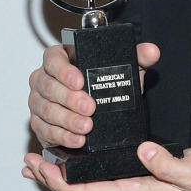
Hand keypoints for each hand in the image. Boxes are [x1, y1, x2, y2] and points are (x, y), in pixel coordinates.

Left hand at [22, 143, 190, 190]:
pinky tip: (63, 168)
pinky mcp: (127, 190)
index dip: (58, 181)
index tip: (40, 166)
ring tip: (35, 166)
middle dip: (48, 180)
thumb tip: (143, 150)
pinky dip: (71, 179)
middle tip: (28, 162)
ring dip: (56, 181)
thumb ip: (167, 163)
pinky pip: (91, 188)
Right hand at [28, 40, 160, 150]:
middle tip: (90, 108)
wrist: (101, 109)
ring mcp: (39, 101)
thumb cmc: (105, 84)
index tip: (80, 81)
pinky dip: (62, 136)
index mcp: (59, 59)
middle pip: (49, 86)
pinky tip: (77, 139)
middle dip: (70, 99)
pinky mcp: (40, 124)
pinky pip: (46, 130)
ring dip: (67, 120)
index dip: (64, 70)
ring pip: (46, 110)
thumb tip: (151, 51)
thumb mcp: (123, 69)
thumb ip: (138, 57)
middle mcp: (44, 79)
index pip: (54, 59)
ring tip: (86, 127)